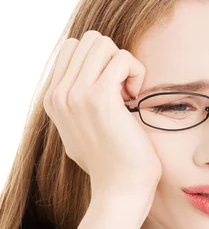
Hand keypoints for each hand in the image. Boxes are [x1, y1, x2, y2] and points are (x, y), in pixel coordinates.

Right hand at [43, 30, 161, 196]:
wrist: (120, 188)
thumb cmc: (111, 162)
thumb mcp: (82, 129)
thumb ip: (77, 103)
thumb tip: (85, 77)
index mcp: (53, 99)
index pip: (73, 47)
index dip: (99, 61)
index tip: (112, 90)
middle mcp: (59, 94)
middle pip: (89, 40)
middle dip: (112, 58)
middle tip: (123, 90)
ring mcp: (76, 94)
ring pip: (103, 43)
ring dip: (124, 63)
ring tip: (129, 93)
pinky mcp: (100, 97)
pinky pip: (122, 57)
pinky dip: (136, 71)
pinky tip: (135, 97)